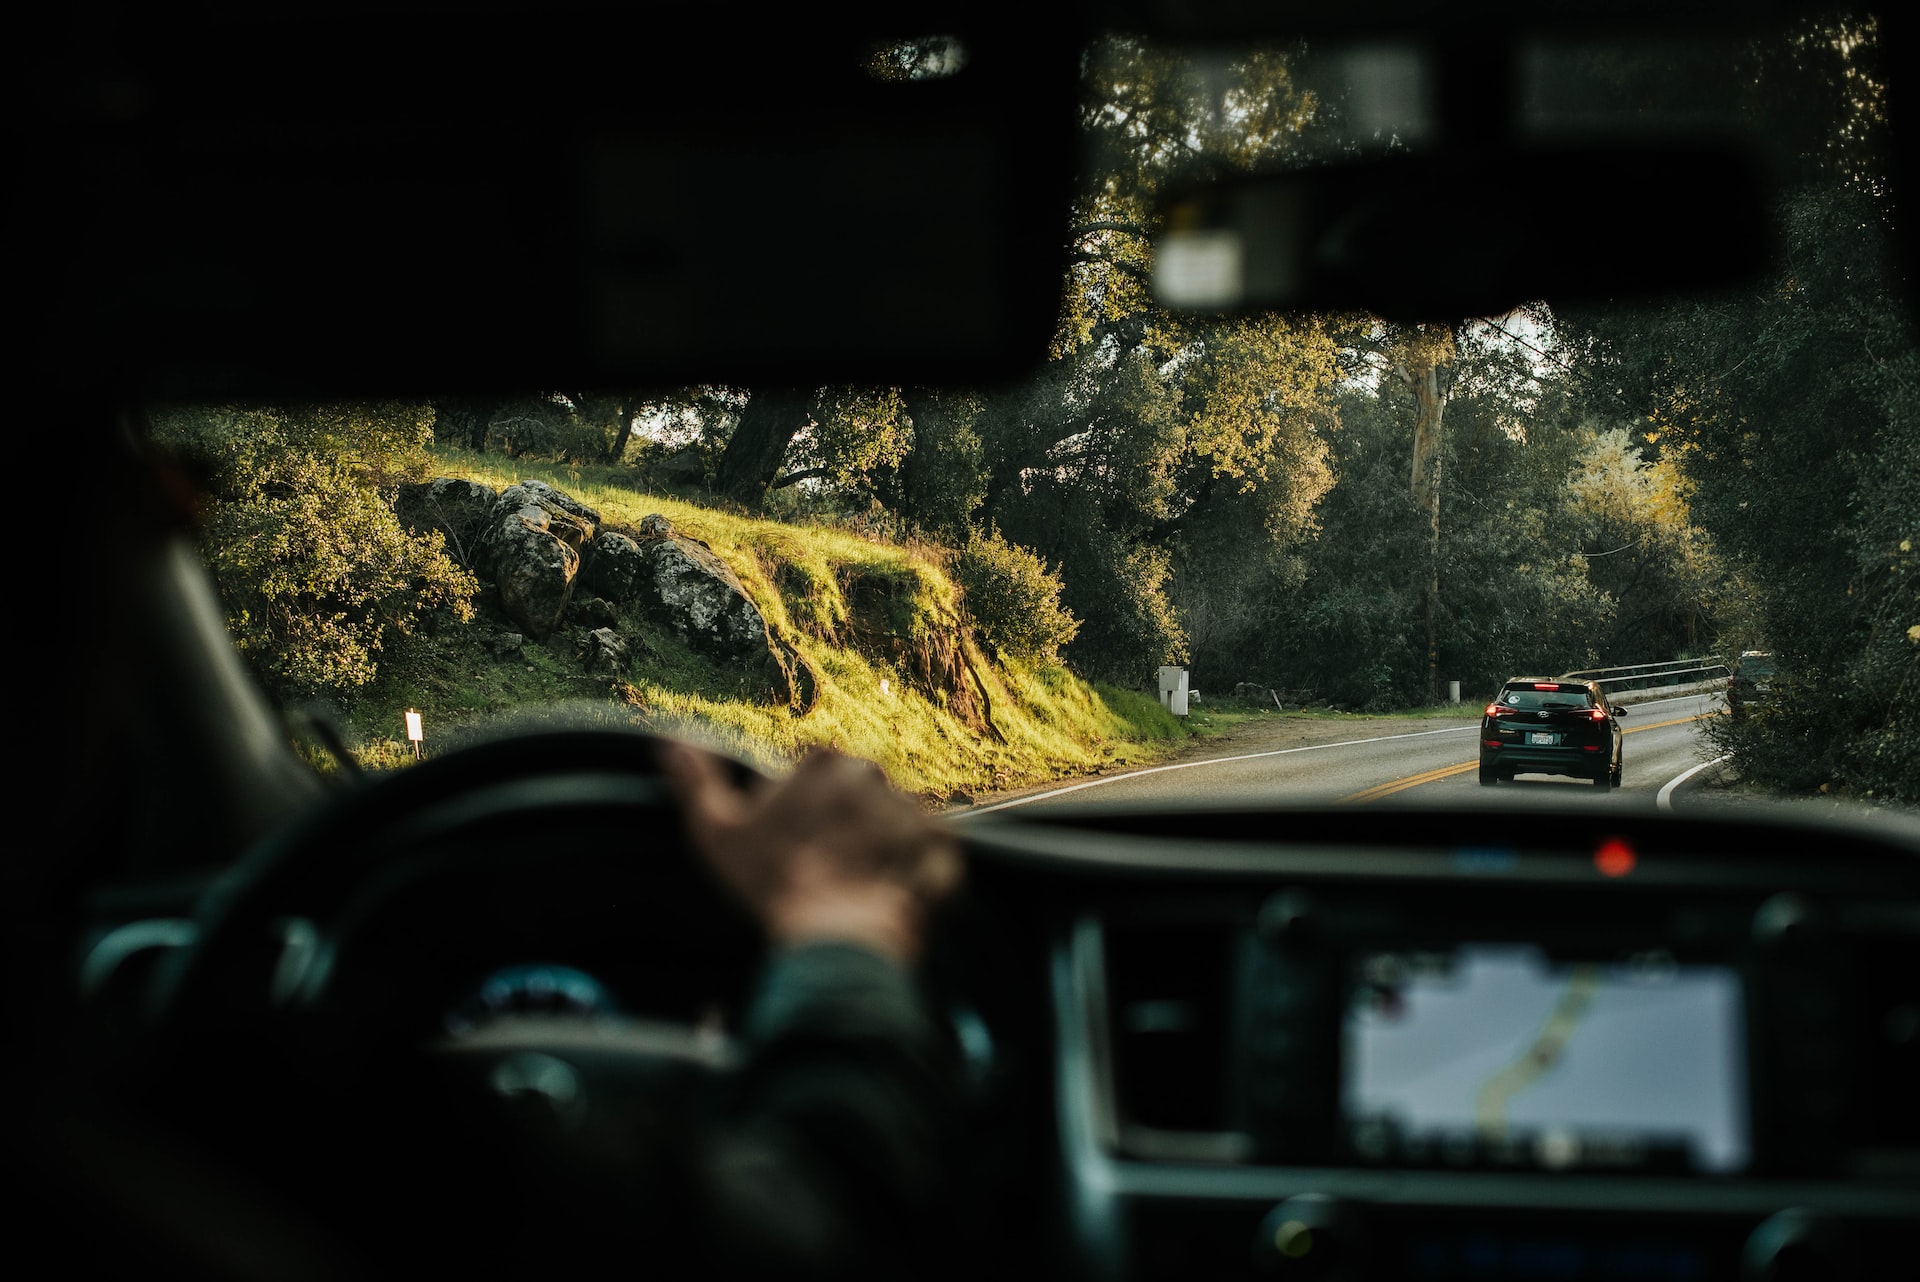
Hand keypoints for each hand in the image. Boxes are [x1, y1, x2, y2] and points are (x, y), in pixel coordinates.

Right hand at [661, 743, 962, 963]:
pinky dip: (915, 872)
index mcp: (821, 763)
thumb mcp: (717, 833)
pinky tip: (889, 896)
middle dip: (846, 829)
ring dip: (879, 850)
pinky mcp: (939, 842)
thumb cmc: (772, 883)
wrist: (834, 934)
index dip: (804, 816)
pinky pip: (929, 852)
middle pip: (858, 798)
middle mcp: (871, 773)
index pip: (816, 780)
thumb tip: (667, 741)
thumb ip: (695, 782)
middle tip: (827, 871)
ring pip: (892, 824)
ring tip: (857, 890)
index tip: (796, 848)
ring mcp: (908, 806)